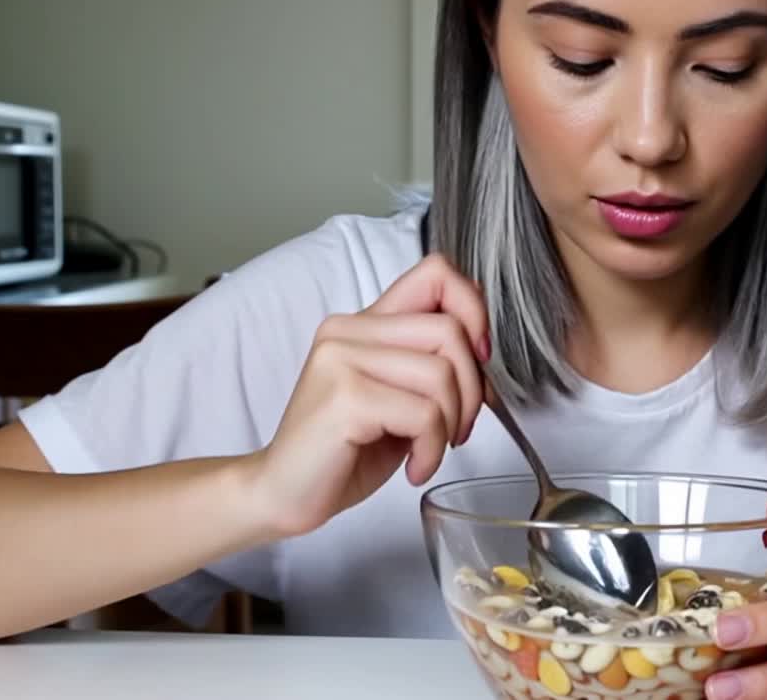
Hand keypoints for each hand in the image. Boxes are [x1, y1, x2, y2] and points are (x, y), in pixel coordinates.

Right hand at [244, 254, 489, 539]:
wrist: (284, 492)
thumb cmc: (346, 450)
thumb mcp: (398, 396)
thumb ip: (431, 362)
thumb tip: (482, 350)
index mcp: (364, 324)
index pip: (436, 274)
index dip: (473, 309)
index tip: (477, 358)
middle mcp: (348, 331)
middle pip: (449, 330)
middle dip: (472, 389)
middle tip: (455, 429)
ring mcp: (341, 360)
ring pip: (442, 373)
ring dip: (451, 424)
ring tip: (428, 450)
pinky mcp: (345, 397)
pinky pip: (425, 414)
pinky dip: (432, 449)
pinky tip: (414, 467)